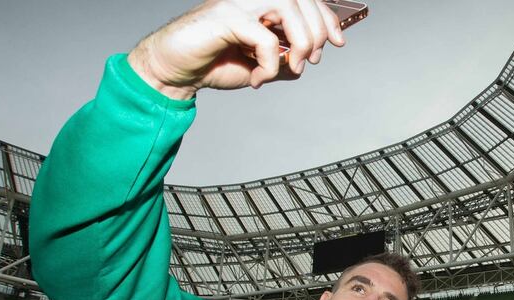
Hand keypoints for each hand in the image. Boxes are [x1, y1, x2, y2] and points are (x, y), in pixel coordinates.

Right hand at [128, 0, 345, 98]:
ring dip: (301, 41)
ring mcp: (238, 3)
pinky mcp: (225, 17)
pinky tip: (258, 78)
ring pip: (288, 6)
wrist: (175, 72)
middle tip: (310, 61)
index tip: (338, 41)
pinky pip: (264, 36)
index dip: (327, 17)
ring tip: (292, 67)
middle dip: (317, 31)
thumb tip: (306, 62)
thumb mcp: (260, 66)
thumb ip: (285, 62)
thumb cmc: (212, 63)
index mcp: (261, 4)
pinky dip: (271, 62)